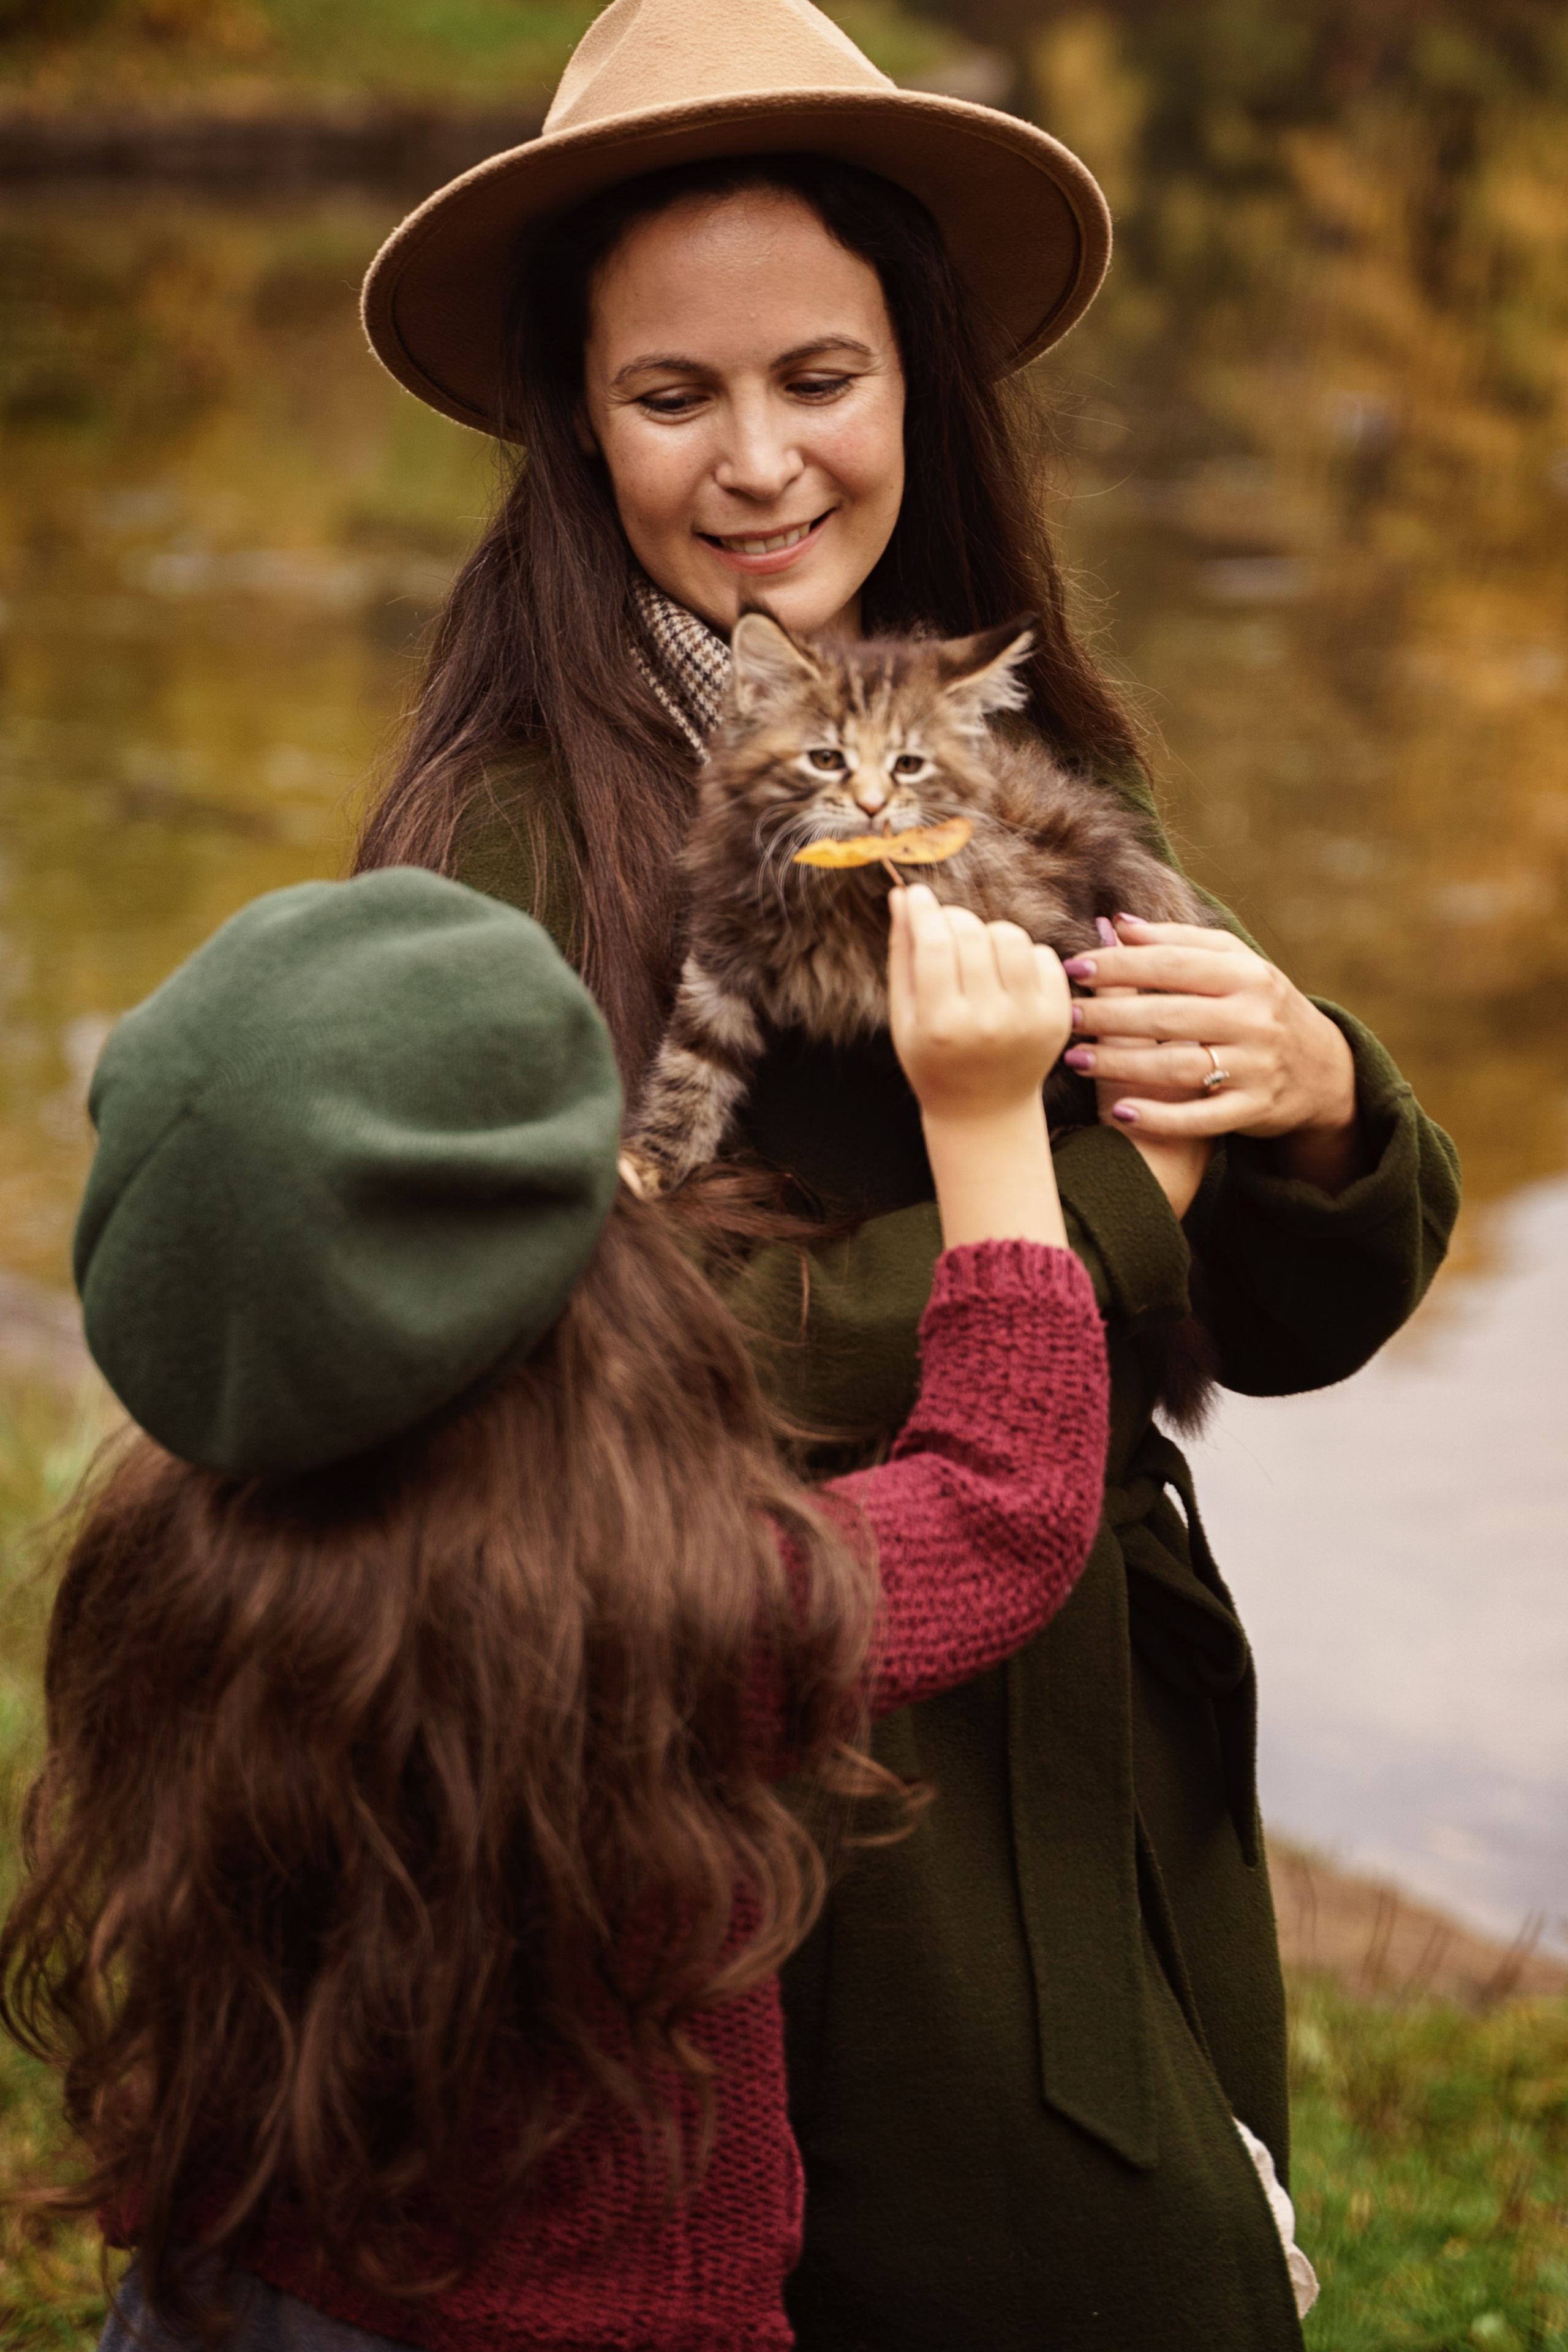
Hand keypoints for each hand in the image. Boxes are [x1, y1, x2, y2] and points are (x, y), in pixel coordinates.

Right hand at [889, 884, 1070, 1121]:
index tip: (919, 894)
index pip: (935, 944)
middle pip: (971, 934)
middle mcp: (987, 1022)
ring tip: (978, 956)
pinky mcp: (1056, 1018)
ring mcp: (1027, 1020)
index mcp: (940, 1024)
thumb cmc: (933, 1058)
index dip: (925, 910)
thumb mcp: (905, 1015)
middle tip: (945, 931)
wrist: (983, 1110)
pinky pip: (1043, 955)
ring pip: (1011, 936)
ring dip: (989, 934)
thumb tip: (903, 895)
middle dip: (953, 920)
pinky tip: (1006, 977)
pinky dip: (1023, 956)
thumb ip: (903, 954)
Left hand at [1062, 916, 1362, 1194]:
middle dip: (1110, 1016)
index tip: (1074, 967)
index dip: (1120, 965)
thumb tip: (1118, 922)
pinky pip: (1200, 1118)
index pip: (1173, 965)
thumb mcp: (1236, 967)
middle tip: (1066, 1016)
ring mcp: (1254, 1067)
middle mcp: (1253, 1019)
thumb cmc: (1260, 1006)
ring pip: (1178, 1067)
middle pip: (1169, 1016)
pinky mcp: (1252, 1109)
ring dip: (1121, 1064)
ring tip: (1075, 1058)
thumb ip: (1180, 943)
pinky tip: (1119, 1112)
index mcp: (1247, 976)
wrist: (1322, 1069)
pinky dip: (1159, 1117)